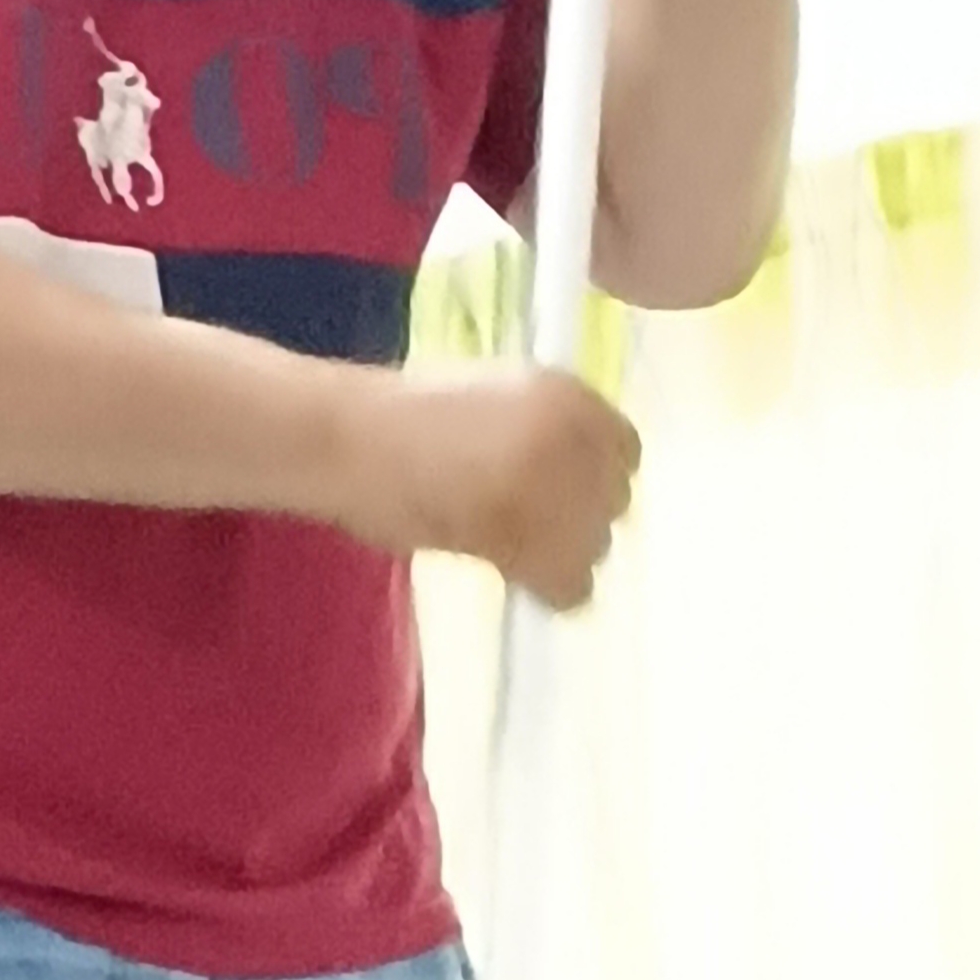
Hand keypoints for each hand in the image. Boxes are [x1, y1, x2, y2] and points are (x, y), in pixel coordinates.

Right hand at [324, 367, 640, 609]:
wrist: (353, 440)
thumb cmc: (404, 414)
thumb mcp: (497, 392)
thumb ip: (547, 425)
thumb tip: (579, 474)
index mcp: (568, 391)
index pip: (626, 450)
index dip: (592, 476)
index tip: (557, 490)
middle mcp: (572, 436)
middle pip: (614, 501)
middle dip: (577, 516)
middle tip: (523, 521)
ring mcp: (552, 488)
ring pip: (595, 545)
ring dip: (560, 552)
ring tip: (508, 545)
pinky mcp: (527, 539)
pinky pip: (572, 587)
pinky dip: (547, 588)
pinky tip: (511, 571)